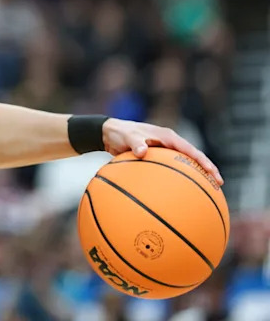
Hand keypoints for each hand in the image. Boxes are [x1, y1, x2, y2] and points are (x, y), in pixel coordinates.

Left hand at [102, 118, 223, 184]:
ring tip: (207, 191)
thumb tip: (142, 151)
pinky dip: (179, 178)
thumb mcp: (128, 137)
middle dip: (207, 170)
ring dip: (196, 175)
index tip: (213, 173)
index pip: (190, 150)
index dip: (203, 162)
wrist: (109, 133)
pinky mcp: (158, 157)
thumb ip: (135, 143)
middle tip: (219, 184)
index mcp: (167, 136)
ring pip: (185, 164)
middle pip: (193, 157)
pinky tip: (180, 193)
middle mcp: (169, 143)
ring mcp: (165, 150)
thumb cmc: (120, 133)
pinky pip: (172, 168)